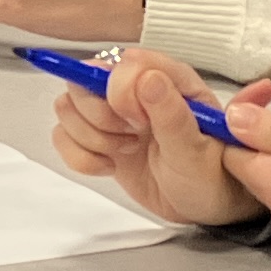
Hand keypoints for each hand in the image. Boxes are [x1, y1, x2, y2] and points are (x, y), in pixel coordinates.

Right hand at [48, 45, 261, 226]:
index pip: (123, 64)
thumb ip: (172, 113)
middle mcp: (134, 89)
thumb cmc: (209, 175)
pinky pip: (61, 136)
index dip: (121, 93)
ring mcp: (112, 112)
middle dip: (100, 119)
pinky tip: (109, 167)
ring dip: (90, 139)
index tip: (140, 124)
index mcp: (167, 78)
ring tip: (124, 154)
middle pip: (83, 81)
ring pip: (67, 107)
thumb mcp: (195, 150)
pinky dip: (81, 158)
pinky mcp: (96, 136)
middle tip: (131, 141)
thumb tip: (147, 78)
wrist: (201, 206)